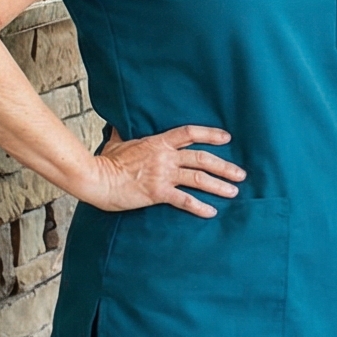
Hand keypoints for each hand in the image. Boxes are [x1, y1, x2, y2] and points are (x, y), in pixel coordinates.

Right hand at [79, 125, 243, 215]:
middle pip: (202, 158)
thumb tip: (120, 124)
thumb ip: (125, 133)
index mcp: (158, 142)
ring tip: (233, 191)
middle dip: (224, 166)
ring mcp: (163, 174)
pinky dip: (200, 207)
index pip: (190, 133)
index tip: (227, 138)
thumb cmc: (105, 161)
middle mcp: (165, 157)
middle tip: (240, 173)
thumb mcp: (117, 141)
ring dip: (219, 185)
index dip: (211, 134)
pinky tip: (211, 212)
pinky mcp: (158, 193)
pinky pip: (184, 200)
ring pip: (199, 178)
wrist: (96, 178)